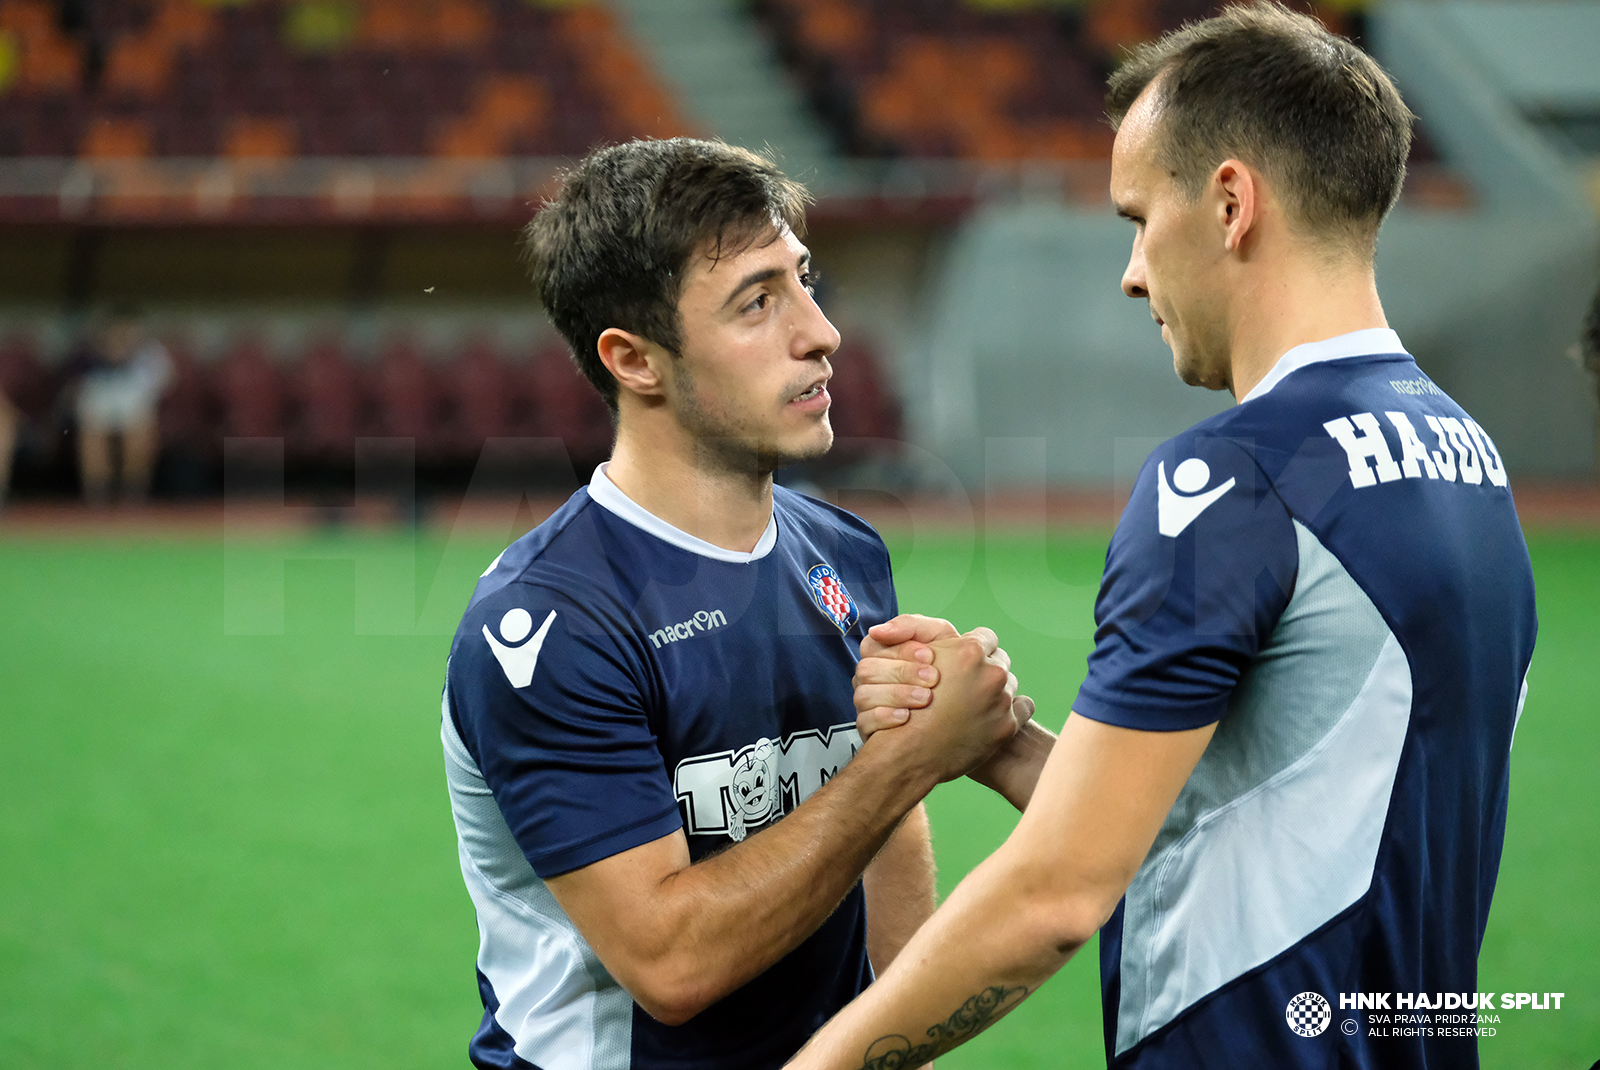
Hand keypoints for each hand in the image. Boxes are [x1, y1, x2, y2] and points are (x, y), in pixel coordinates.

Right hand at [853, 615, 957, 737]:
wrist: (964, 703)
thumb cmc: (947, 665)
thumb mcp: (938, 636)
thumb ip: (912, 625)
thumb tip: (878, 630)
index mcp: (880, 653)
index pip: (872, 645)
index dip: (900, 650)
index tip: (930, 656)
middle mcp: (869, 677)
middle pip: (867, 670)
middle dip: (902, 673)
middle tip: (933, 678)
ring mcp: (866, 703)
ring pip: (864, 696)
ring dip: (896, 695)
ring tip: (925, 699)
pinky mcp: (869, 728)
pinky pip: (865, 722)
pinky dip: (885, 717)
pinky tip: (907, 717)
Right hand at [868, 629, 1020, 783]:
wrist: (908, 752)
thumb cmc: (907, 704)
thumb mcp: (915, 660)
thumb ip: (940, 641)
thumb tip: (959, 637)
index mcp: (970, 651)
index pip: (986, 637)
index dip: (972, 649)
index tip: (963, 662)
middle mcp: (991, 673)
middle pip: (1000, 660)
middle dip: (985, 670)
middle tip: (966, 685)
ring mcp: (1002, 700)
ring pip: (1010, 684)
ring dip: (996, 691)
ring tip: (974, 704)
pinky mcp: (1008, 726)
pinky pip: (1024, 707)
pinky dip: (1013, 710)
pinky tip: (994, 714)